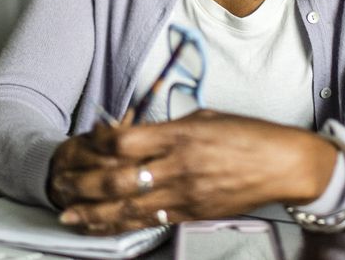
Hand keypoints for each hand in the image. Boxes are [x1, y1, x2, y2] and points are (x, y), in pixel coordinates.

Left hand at [49, 110, 336, 233]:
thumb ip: (169, 127)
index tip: (84, 141)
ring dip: (93, 213)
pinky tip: (103, 227)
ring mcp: (185, 194)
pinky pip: (150, 222)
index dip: (97, 142)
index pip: (124, 140)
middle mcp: (178, 166)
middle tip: (60, 184)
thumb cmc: (249, 135)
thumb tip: (137, 131)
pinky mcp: (193, 214)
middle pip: (118, 178)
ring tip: (68, 215)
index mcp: (181, 134)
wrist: (285, 164)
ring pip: (128, 208)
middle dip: (84, 183)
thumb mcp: (206, 117)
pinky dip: (122, 226)